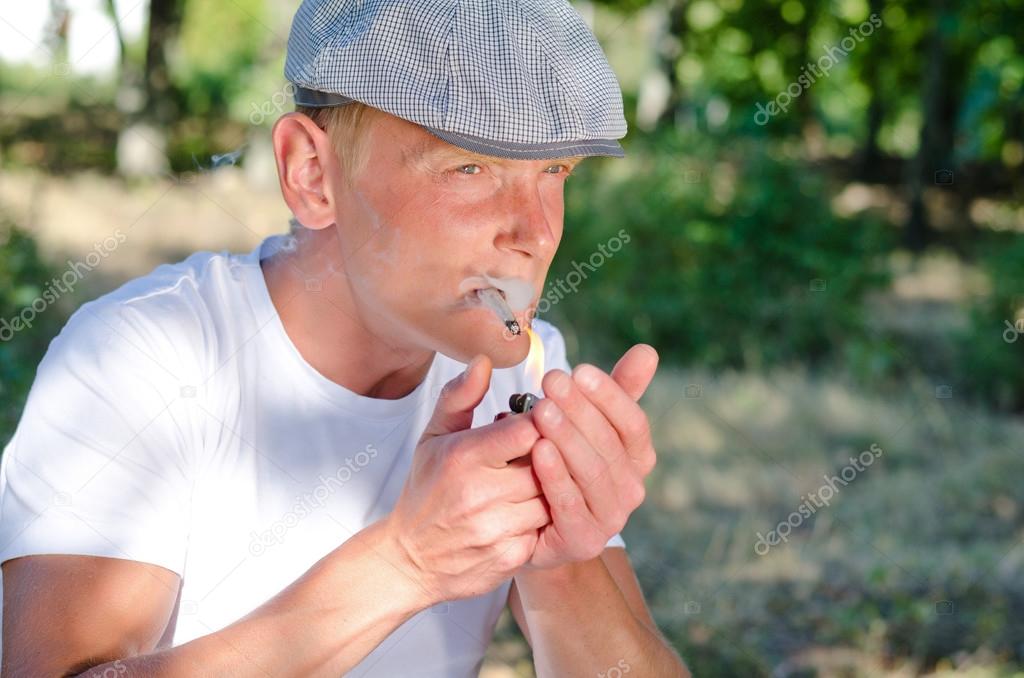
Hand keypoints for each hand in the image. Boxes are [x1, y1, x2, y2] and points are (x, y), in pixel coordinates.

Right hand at [384, 355, 550, 603]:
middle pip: (547, 463)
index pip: (528, 429)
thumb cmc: (426, 490)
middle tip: (545, 450)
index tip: (543, 420)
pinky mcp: (511, 557)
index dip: (543, 422)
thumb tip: (484, 360)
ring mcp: (496, 528)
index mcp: (463, 457)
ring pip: (553, 496)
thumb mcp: (433, 437)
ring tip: (538, 480)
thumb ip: (460, 396)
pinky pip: (548, 528)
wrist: (410, 560)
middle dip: (551, 454)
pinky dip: (545, 519)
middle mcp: (480, 493)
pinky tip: (531, 512)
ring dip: (552, 487)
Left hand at [525, 344, 658, 568]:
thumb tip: (648, 351)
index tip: (579, 370)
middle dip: (580, 410)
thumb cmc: (559, 461)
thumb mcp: (585, 422)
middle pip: (610, 445)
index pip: (633, 423)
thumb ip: (617, 390)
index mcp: (638, 458)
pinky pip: (570, 505)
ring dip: (567, 438)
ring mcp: (610, 519)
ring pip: (592, 472)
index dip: (609, 396)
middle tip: (552, 381)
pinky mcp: (583, 541)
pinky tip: (538, 450)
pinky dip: (555, 476)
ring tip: (542, 409)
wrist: (530, 523)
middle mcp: (632, 490)